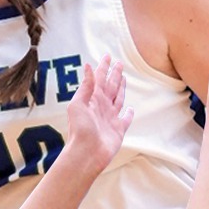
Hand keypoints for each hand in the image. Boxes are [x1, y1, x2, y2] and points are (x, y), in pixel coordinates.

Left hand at [60, 56, 132, 172]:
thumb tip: (89, 66)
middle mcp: (102, 106)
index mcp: (93, 98)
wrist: (87, 153)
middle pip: (110, 86)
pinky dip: (128, 113)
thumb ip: (86, 86)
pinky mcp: (119, 129)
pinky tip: (130, 109)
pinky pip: (126, 119)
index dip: (104, 67)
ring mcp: (110, 118)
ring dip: (121, 88)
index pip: (99, 78)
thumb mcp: (78, 104)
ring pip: (118, 98)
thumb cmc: (80, 129)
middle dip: (114, 74)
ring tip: (123, 79)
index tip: (108, 56)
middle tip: (119, 63)